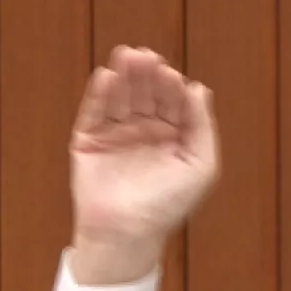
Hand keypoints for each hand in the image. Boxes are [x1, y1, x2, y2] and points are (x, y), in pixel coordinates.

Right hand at [68, 45, 218, 283]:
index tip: (169, 74)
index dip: (170, 85)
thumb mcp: (200, 166)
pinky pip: (93, 112)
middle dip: (146, 75)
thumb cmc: (167, 205)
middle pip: (145, 93)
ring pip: (120, 97)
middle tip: (145, 57)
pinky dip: (99, 94)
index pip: (172, 100)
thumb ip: (202, 127)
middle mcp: (144, 130)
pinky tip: (106, 76)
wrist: (127, 233)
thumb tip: (199, 88)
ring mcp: (115, 133)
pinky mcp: (89, 140)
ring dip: (123, 76)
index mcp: (172, 135)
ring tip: (126, 56)